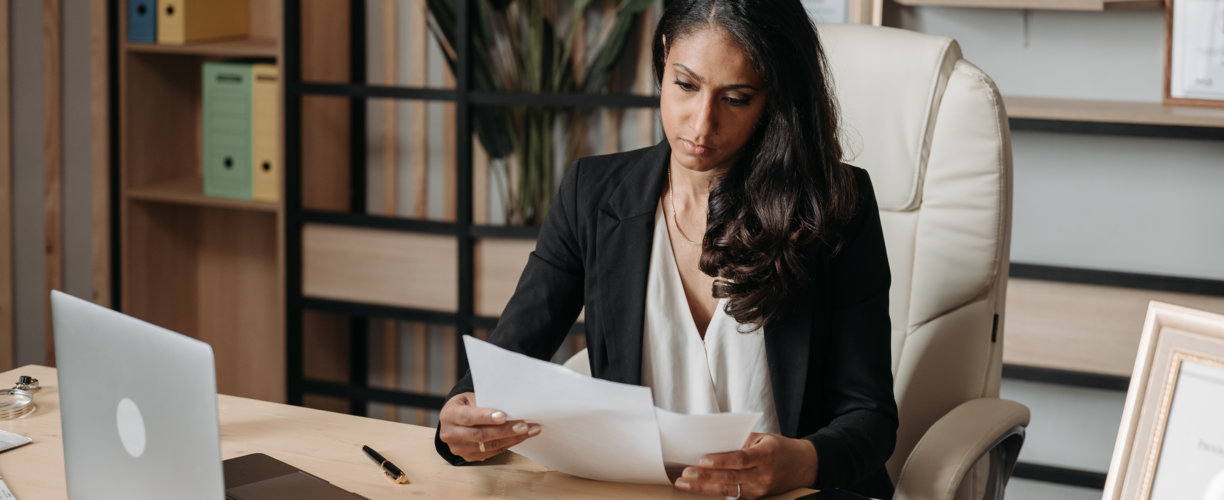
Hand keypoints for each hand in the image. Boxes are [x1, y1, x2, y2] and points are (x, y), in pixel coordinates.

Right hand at [438, 392, 540, 461]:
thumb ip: (485, 403)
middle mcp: (451, 434)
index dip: (485, 417)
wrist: (454, 420)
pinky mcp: (470, 456)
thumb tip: (511, 406)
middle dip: (505, 430)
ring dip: (512, 438)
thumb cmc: (466, 404)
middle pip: (481, 434)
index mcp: (449, 415)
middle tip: (524, 426)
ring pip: (489, 445)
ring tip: (530, 431)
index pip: (468, 417)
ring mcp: (460, 448)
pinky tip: (521, 437)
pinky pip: (493, 451)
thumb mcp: (470, 398)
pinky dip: (509, 444)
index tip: (503, 416)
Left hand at [673, 433, 818, 498]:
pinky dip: (713, 491)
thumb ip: (740, 441)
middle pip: (730, 478)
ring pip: (728, 490)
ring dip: (704, 487)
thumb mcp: (763, 438)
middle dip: (705, 477)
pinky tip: (698, 488)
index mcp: (765, 455)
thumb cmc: (780, 448)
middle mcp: (763, 475)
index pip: (740, 459)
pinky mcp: (756, 497)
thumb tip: (713, 443)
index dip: (721, 461)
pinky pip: (732, 495)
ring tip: (685, 483)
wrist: (804, 466)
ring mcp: (759, 489)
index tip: (703, 459)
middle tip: (685, 474)